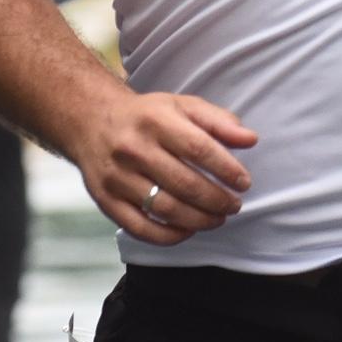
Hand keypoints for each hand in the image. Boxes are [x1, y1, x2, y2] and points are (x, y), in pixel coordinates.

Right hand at [63, 87, 259, 245]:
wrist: (90, 122)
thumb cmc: (146, 116)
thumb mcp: (182, 106)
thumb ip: (218, 121)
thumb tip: (250, 140)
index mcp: (155, 120)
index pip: (198, 148)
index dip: (226, 169)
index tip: (244, 182)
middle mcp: (133, 148)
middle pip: (184, 183)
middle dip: (216, 200)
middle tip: (234, 205)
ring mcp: (117, 177)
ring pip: (165, 209)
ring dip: (199, 220)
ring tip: (218, 218)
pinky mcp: (105, 201)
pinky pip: (141, 228)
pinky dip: (170, 236)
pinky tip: (189, 230)